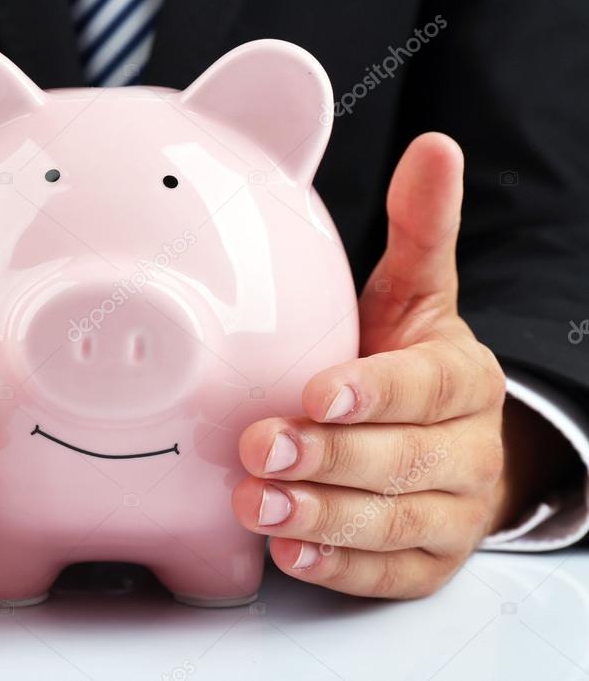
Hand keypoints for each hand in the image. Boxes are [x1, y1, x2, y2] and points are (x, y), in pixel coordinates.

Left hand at [233, 133, 509, 597]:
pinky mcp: (428, 562)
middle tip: (261, 445)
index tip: (317, 391)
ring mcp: (451, 512)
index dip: (375, 392)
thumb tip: (434, 147)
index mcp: (462, 379)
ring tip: (257, 504)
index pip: (426, 387)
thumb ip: (420, 230)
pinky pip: (389, 576)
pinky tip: (289, 557)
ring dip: (322, 518)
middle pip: (406, 461)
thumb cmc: (408, 360)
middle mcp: (466, 448)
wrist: (443, 437)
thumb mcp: (415, 296)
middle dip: (331, 456)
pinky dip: (340, 569)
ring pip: (394, 524)